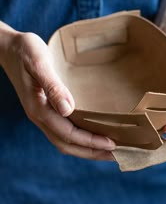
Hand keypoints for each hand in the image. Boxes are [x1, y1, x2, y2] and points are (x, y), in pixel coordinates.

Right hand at [0, 28, 114, 159]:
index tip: (112, 144)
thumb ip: (52, 86)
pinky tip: (91, 135)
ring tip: (107, 151)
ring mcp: (42, 115)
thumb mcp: (39, 64)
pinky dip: (79, 139)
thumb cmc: (25, 51)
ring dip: (86, 149)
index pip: (69, 134)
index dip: (91, 142)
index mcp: (39, 109)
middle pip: (68, 145)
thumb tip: (68, 109)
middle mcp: (40, 117)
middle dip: (92, 152)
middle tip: (116, 155)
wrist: (9, 48)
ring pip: (65, 141)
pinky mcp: (46, 110)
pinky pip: (63, 132)